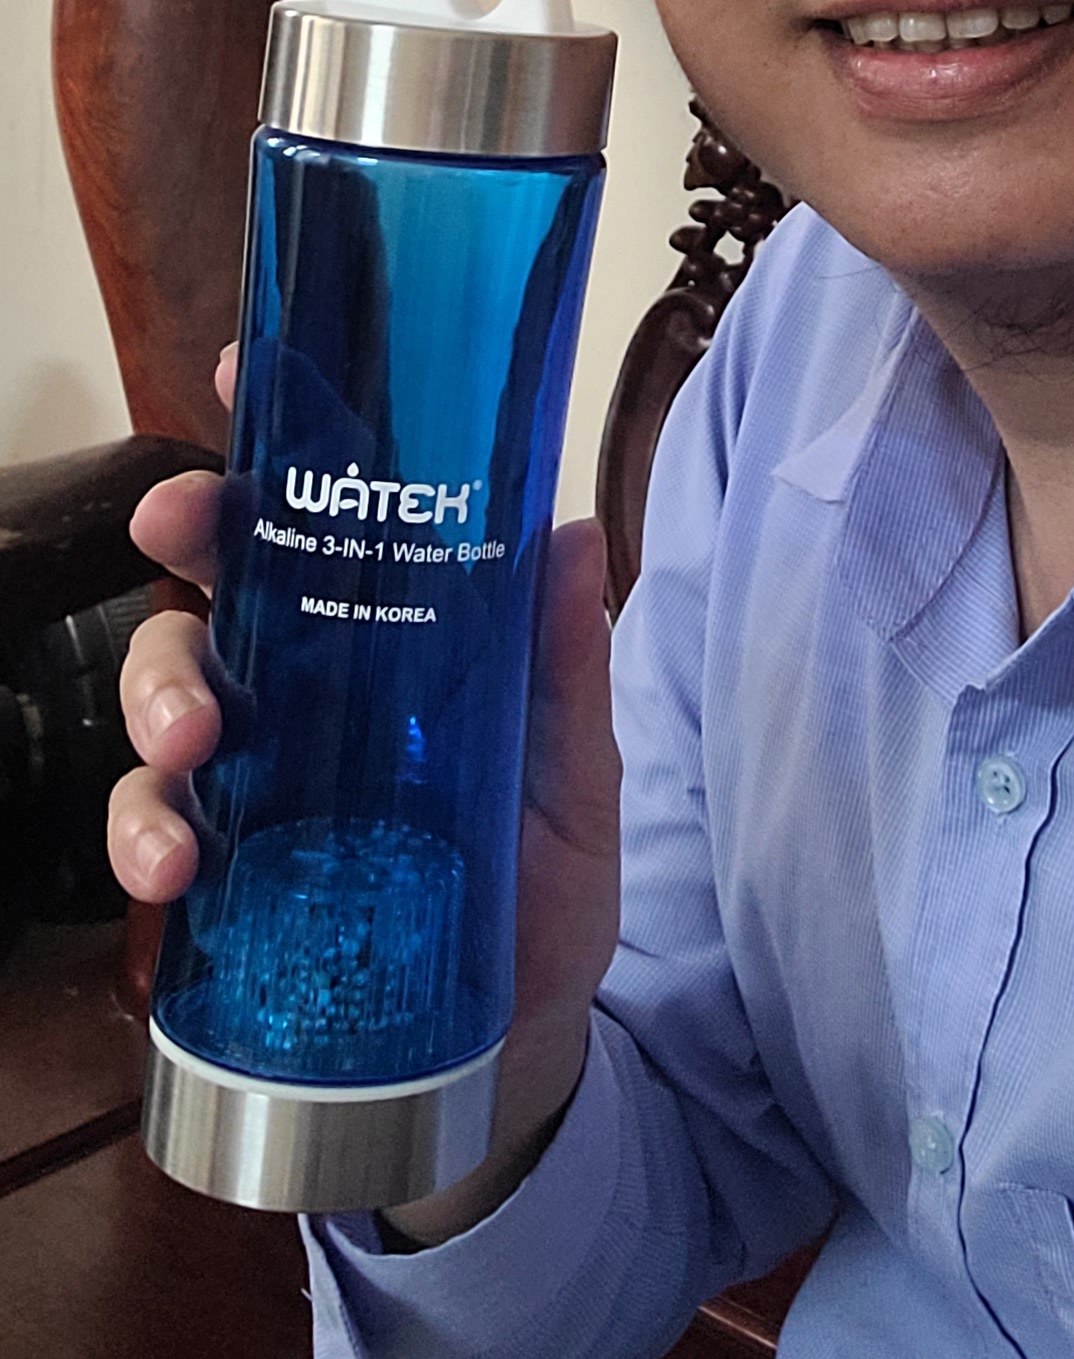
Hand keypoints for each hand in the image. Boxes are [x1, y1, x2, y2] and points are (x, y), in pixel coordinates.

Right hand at [109, 346, 622, 1240]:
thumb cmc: (547, 884)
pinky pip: (153, 828)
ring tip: (189, 748)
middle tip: (178, 538)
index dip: (278, 433)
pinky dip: (142, 836)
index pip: (328, 508)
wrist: (514, 1050)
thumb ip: (569, 671)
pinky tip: (170, 868)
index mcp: (397, 629)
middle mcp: (314, 682)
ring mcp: (263, 773)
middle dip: (187, 541)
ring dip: (156, 697)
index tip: (244, 376)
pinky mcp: (227, 871)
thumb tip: (570, 532)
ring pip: (170, 690)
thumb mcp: (578, 774)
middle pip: (223, 576)